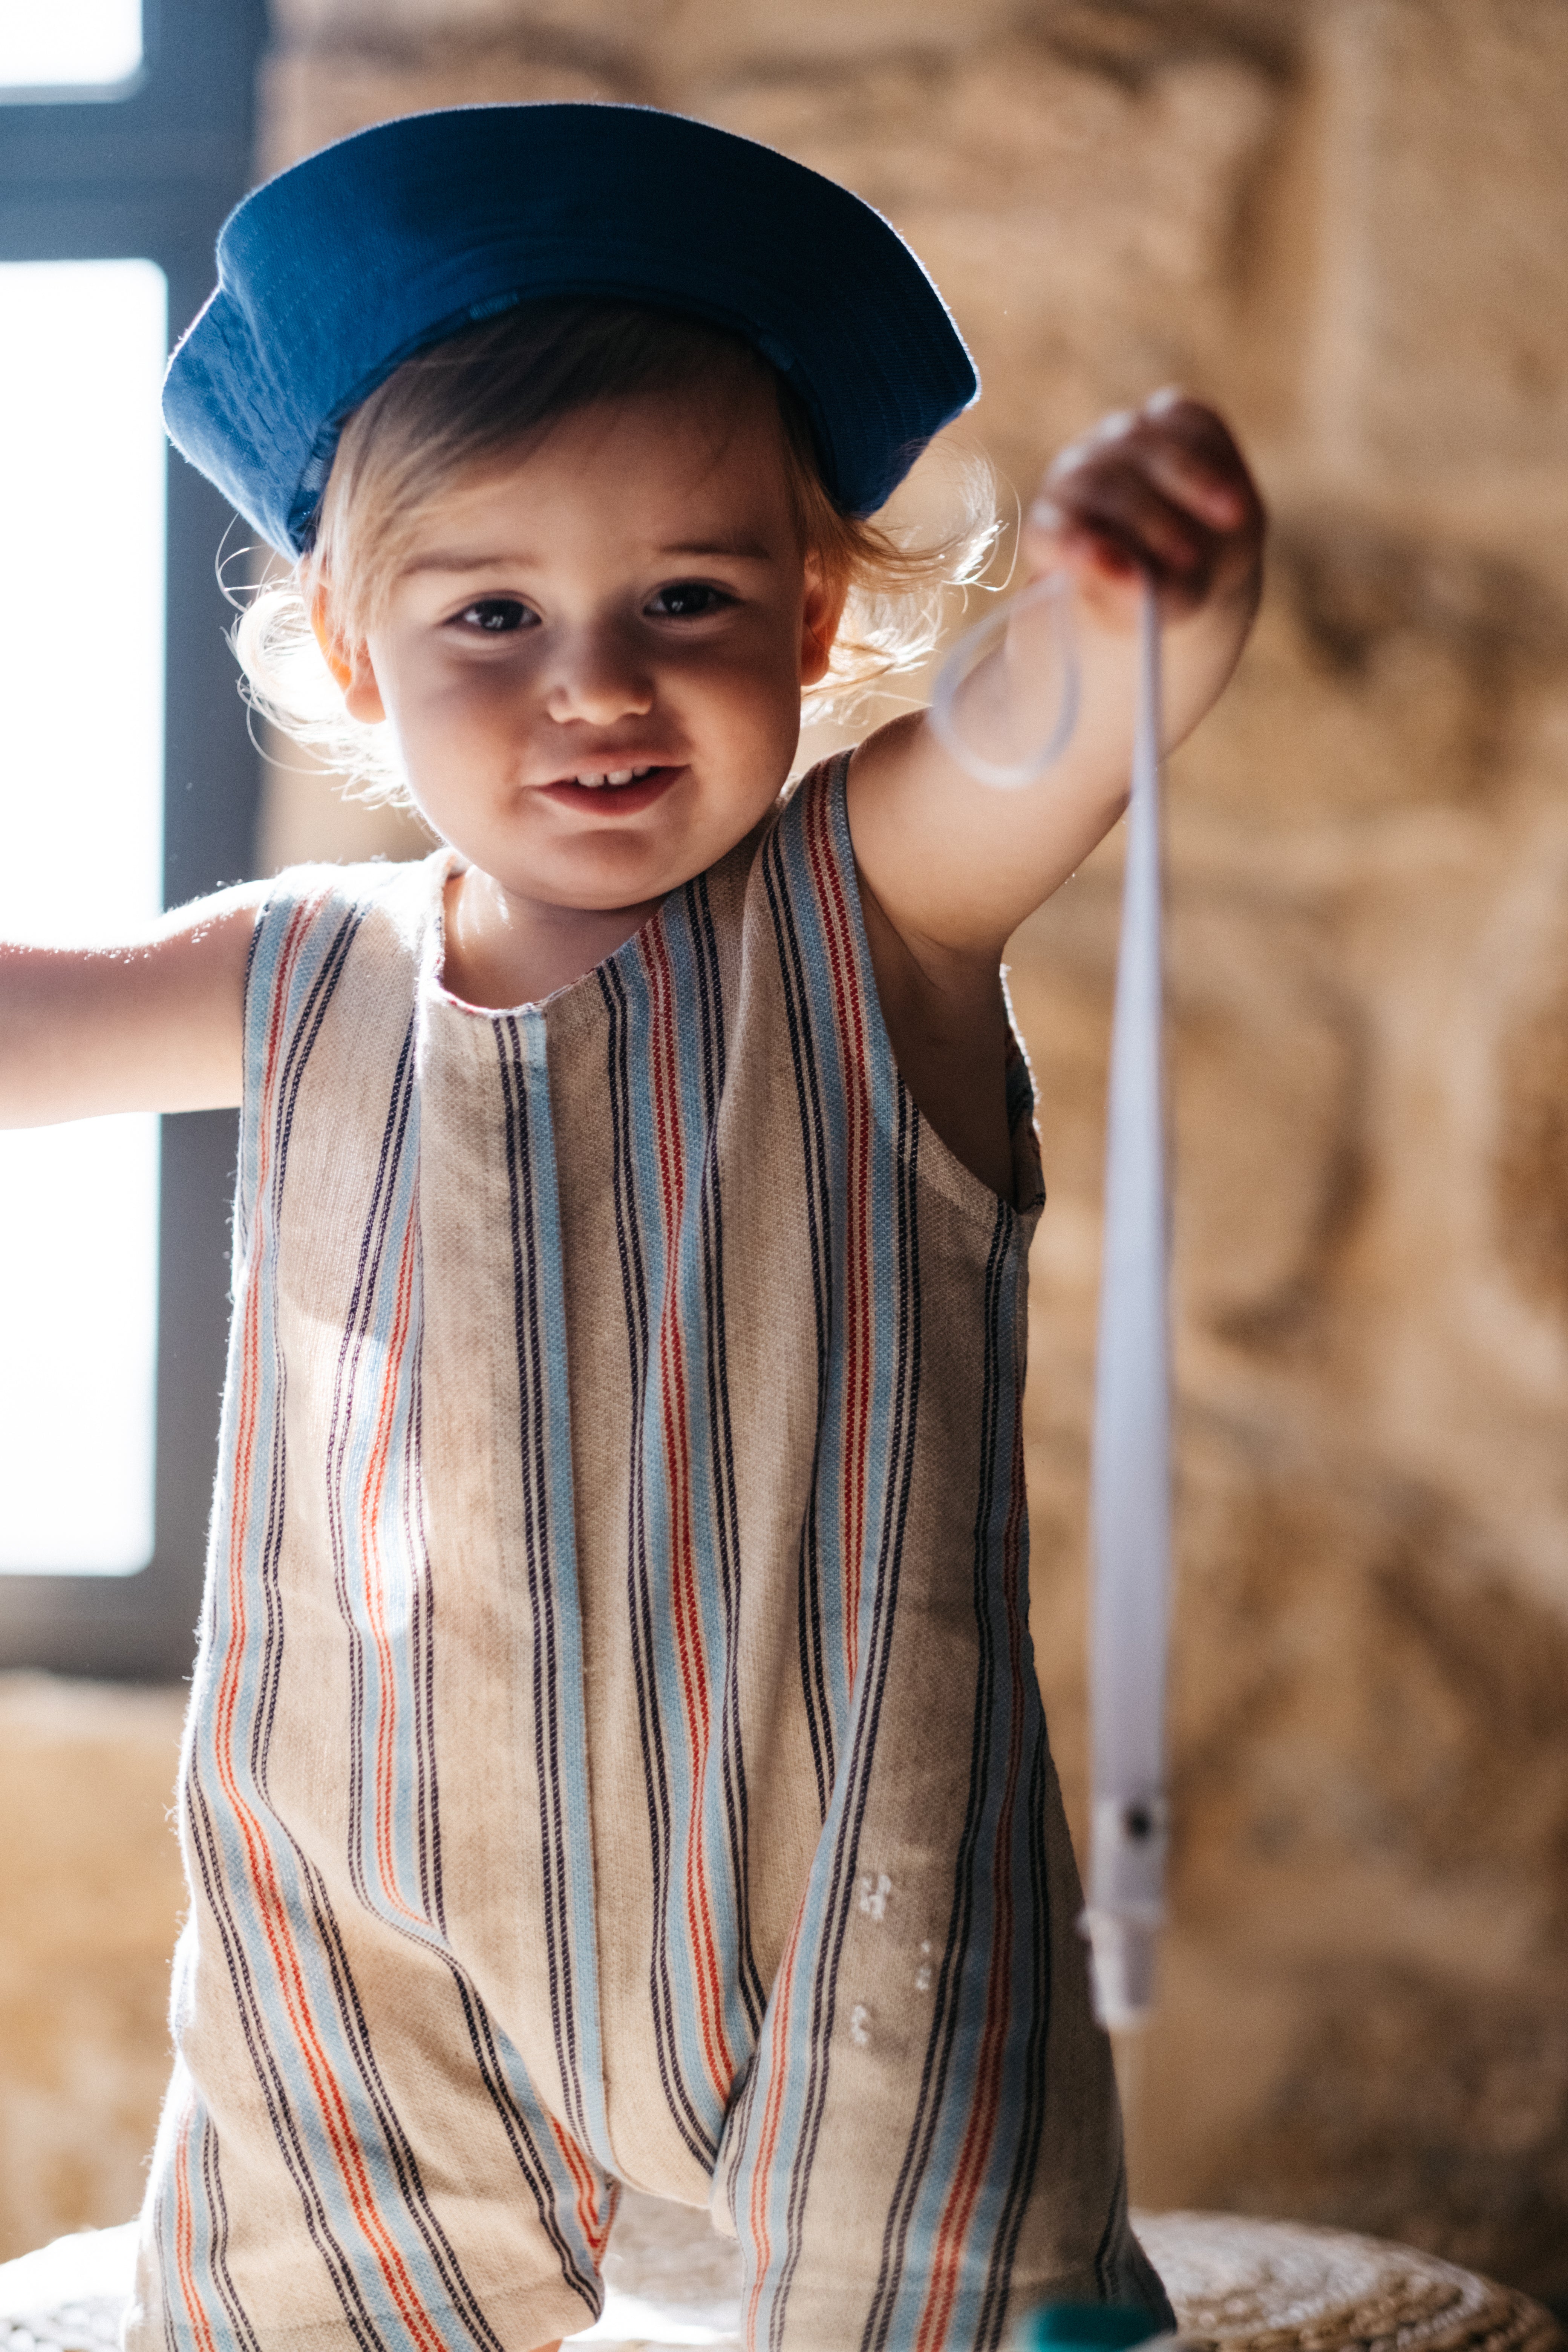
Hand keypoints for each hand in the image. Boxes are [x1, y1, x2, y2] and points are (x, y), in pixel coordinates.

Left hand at [1022, 388, 1264, 625]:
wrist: (1189, 571)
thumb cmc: (1148, 602)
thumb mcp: (1135, 617)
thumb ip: (1128, 599)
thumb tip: (1136, 579)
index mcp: (1050, 533)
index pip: (1050, 532)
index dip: (1073, 545)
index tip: (1106, 568)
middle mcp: (1077, 478)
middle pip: (1103, 484)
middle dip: (1149, 520)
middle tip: (1189, 559)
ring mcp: (1120, 441)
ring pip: (1146, 443)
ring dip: (1192, 479)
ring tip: (1233, 517)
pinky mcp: (1168, 418)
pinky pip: (1190, 421)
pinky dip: (1215, 453)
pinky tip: (1239, 494)